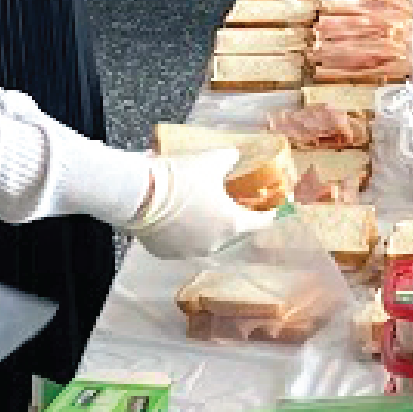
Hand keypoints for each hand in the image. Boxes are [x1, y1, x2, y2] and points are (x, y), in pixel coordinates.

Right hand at [127, 148, 271, 260]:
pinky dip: (182, 232)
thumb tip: (235, 157)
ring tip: (196, 206)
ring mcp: (190, 252)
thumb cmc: (181, 177)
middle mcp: (215, 244)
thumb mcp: (212, 160)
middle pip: (232, 230)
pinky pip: (181, 243)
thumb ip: (230, 159)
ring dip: (205, 225)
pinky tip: (175, 217)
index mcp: (232, 224)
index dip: (270, 212)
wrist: (138, 194)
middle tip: (227, 199)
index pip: (262, 222)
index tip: (274, 207)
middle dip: (231, 215)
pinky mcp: (167, 254)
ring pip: (206, 238)